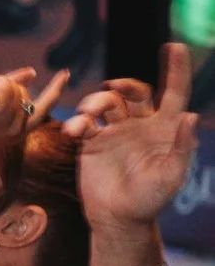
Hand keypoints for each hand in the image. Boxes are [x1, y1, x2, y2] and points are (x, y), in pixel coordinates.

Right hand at [65, 42, 199, 230]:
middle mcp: (140, 124)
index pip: (174, 92)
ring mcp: (115, 132)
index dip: (176, 69)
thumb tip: (191, 116)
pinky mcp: (91, 143)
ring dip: (97, 102)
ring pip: (107, 103)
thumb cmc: (150, 199)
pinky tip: (75, 130)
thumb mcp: (172, 175)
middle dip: (123, 85)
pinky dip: (78, 122)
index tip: (173, 46)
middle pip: (134, 92)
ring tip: (87, 115)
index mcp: (164, 127)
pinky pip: (84, 124)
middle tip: (112, 89)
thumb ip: (182, 146)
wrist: (117, 218)